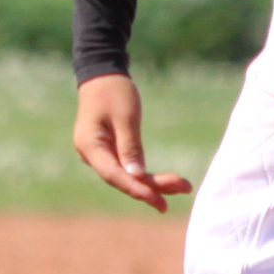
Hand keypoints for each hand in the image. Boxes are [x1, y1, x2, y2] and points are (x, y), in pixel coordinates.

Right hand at [73, 73, 192, 212]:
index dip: (137, 188)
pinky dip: (146, 174)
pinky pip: (127, 167)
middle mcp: (91, 155)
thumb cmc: (114, 91)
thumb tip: (138, 177)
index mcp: (90, 146)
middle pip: (123, 178)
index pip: (114, 175)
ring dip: (153, 182)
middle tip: (184, 189)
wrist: (102, 75)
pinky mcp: (109, 151)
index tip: (159, 199)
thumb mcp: (125, 117)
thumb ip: (130, 147)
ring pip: (127, 175)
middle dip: (152, 186)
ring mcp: (99, 154)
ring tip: (183, 187)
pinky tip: (166, 182)